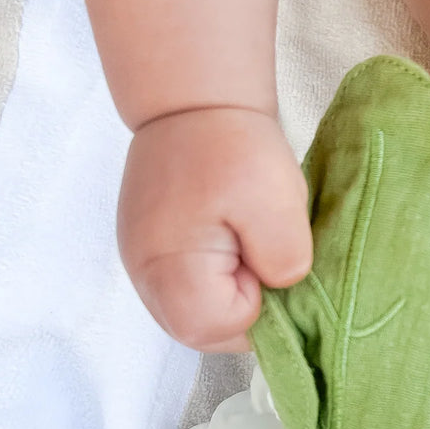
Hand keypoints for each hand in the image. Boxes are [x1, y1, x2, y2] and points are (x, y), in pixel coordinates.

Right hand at [118, 106, 311, 351]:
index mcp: (169, 269)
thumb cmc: (233, 145)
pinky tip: (235, 236)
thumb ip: (284, 260)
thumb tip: (283, 288)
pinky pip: (192, 284)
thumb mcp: (275, 202)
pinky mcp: (154, 249)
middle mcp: (146, 277)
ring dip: (235, 287)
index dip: (259, 307)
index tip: (270, 259)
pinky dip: (220, 271)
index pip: (219, 330)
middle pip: (204, 330)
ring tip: (250, 240)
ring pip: (200, 309)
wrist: (194, 97)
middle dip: (247, 303)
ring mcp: (145, 264)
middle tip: (264, 250)